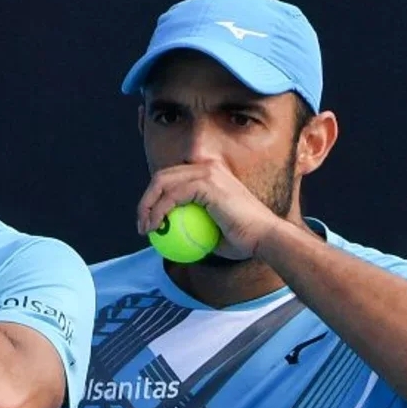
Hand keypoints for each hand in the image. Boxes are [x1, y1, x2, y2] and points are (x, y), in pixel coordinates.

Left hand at [136, 160, 284, 258]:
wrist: (265, 237)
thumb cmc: (244, 240)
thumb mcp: (211, 232)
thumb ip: (193, 226)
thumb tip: (170, 234)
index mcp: (210, 174)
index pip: (173, 178)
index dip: (155, 197)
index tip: (149, 221)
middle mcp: (207, 167)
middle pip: (163, 176)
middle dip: (146, 200)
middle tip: (141, 225)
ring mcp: (207, 172)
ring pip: (162, 182)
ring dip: (146, 206)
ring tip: (145, 229)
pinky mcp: (207, 183)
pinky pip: (172, 195)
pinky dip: (159, 211)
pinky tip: (154, 227)